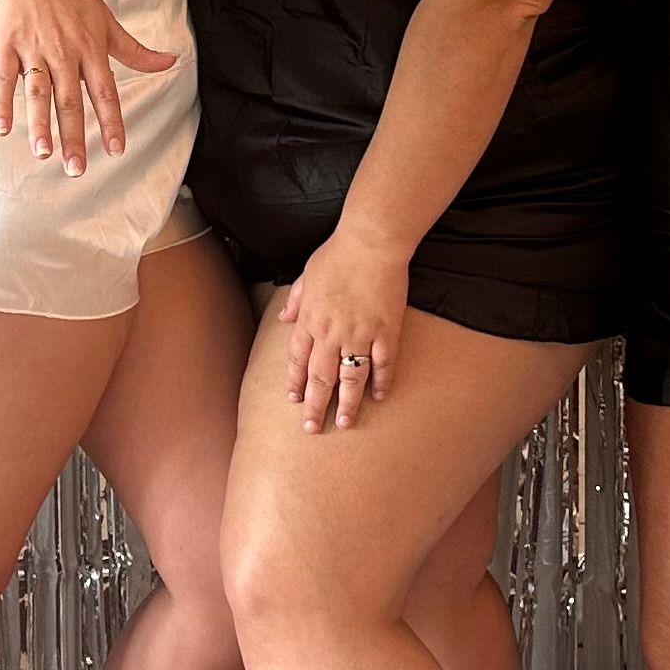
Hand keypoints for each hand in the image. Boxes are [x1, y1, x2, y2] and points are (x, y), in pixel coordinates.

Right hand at [0, 0, 172, 178]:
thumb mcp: (107, 22)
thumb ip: (135, 50)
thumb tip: (171, 62)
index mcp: (91, 49)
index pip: (105, 91)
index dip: (112, 120)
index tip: (117, 149)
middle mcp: (65, 52)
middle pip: (71, 99)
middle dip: (74, 135)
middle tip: (76, 168)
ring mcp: (34, 47)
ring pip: (39, 91)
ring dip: (40, 123)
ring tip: (43, 153)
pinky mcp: (7, 42)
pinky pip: (4, 77)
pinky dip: (3, 102)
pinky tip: (2, 127)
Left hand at [274, 222, 411, 430]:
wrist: (370, 241)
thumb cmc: (338, 253)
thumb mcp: (307, 274)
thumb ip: (296, 299)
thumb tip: (283, 317)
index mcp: (311, 319)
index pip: (298, 359)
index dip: (296, 382)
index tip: (294, 400)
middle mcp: (331, 332)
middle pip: (320, 377)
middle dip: (315, 405)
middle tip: (312, 428)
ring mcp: (359, 334)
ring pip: (350, 377)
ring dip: (346, 403)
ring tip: (344, 423)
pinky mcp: (385, 330)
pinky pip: (383, 363)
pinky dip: (381, 381)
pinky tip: (380, 397)